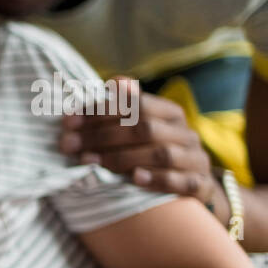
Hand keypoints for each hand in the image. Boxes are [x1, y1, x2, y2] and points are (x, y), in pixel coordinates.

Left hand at [57, 77, 220, 210]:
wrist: (192, 186)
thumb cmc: (154, 152)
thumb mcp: (142, 126)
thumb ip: (126, 107)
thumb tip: (114, 81)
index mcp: (170, 113)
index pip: (135, 105)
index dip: (100, 111)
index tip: (68, 122)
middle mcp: (184, 132)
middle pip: (143, 129)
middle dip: (101, 136)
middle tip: (69, 145)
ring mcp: (194, 159)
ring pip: (160, 154)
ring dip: (121, 158)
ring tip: (90, 162)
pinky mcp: (199, 184)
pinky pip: (182, 181)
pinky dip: (158, 179)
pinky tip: (135, 179)